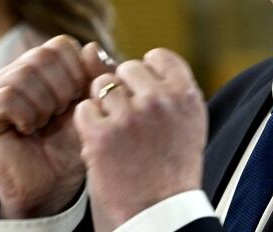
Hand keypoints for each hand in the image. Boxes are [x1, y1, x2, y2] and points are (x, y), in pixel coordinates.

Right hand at [0, 35, 112, 217]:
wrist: (54, 186)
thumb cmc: (71, 145)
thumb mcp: (92, 107)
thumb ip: (97, 76)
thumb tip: (90, 46)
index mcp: (40, 66)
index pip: (61, 45)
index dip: (77, 72)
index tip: (78, 99)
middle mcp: (14, 72)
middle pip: (42, 55)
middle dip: (62, 88)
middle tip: (60, 113)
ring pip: (23, 74)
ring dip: (44, 104)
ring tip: (44, 123)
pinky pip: (6, 97)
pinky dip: (26, 115)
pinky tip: (28, 130)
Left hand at [74, 49, 207, 230]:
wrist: (161, 216)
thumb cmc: (173, 172)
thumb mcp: (187, 125)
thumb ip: (171, 90)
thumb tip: (146, 58)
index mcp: (185, 96)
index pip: (158, 57)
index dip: (147, 73)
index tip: (145, 95)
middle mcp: (159, 100)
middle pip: (127, 68)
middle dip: (122, 89)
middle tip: (128, 120)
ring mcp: (129, 116)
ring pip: (102, 85)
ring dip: (103, 106)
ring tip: (115, 133)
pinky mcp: (102, 134)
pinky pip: (84, 109)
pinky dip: (88, 126)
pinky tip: (101, 143)